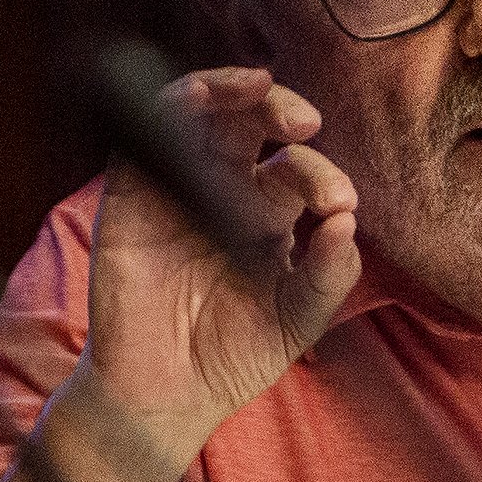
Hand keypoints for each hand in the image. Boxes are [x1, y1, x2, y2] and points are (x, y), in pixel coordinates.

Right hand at [75, 65, 360, 459]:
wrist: (166, 396)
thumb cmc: (233, 358)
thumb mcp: (297, 321)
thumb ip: (329, 275)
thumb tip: (348, 222)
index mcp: (269, 217)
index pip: (297, 171)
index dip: (322, 176)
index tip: (339, 205)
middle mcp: (225, 193)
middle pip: (252, 125)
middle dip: (281, 109)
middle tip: (306, 123)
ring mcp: (177, 190)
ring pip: (202, 116)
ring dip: (228, 89)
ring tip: (258, 85)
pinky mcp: (133, 197)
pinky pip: (147, 137)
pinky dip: (173, 106)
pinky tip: (201, 97)